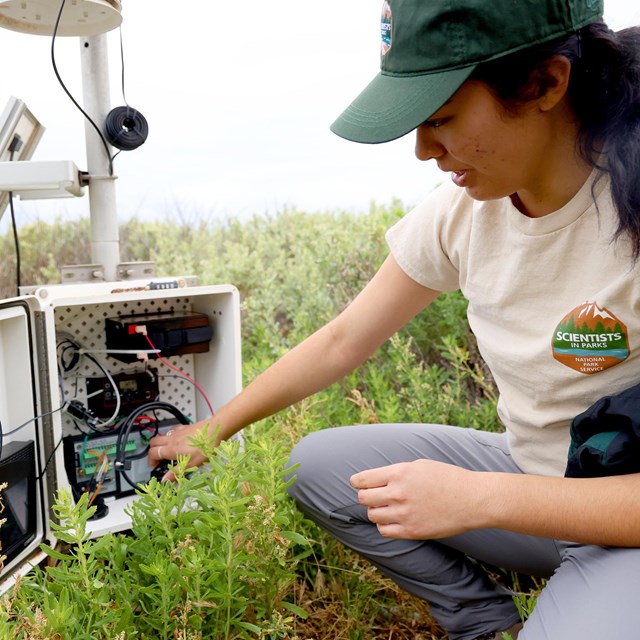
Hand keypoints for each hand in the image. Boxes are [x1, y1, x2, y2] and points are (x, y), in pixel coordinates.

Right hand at [148, 418, 211, 481]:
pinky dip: (171, 436)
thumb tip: (165, 481)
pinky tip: (178, 440)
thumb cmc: (205, 447)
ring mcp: (178, 432)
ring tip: (167, 451)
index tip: (155, 467)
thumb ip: (176, 472)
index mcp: (171, 449)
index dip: (151, 461)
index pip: (152, 453)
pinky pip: (172, 430)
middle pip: (153, 442)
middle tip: (158, 459)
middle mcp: (172, 439)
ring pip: (162, 436)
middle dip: (152, 451)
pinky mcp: (184, 427)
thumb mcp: (191, 464)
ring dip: (161, 443)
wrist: (215, 430)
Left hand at [350, 459, 486, 538]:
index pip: (363, 480)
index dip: (357, 482)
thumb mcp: (419, 466)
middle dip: (366, 496)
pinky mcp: (411, 531)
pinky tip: (393, 520)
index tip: (356, 483)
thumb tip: (376, 481)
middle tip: (373, 496)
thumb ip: (396, 473)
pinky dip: (384, 526)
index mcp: (399, 473)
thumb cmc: (447, 478)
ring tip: (387, 508)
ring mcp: (404, 514)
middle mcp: (398, 493)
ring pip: (373, 515)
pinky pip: (384, 531)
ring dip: (376, 511)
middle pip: (364, 498)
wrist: (472, 499)